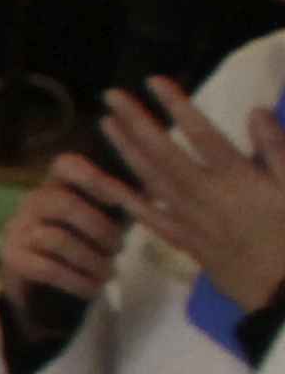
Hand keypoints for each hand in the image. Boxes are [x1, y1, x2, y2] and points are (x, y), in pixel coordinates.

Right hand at [0, 153, 128, 317]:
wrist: (39, 291)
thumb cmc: (79, 248)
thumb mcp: (99, 222)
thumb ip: (120, 206)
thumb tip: (160, 190)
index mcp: (55, 186)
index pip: (65, 165)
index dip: (94, 178)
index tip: (118, 200)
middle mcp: (31, 203)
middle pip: (63, 203)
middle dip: (99, 228)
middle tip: (119, 249)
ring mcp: (17, 231)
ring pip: (56, 239)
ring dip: (90, 260)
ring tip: (108, 274)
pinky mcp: (12, 260)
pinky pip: (47, 268)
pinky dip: (76, 281)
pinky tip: (92, 290)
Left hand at [86, 79, 284, 316]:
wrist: (283, 291)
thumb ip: (277, 150)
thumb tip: (254, 111)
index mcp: (237, 178)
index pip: (201, 134)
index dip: (177, 106)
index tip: (155, 82)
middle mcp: (205, 195)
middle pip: (163, 152)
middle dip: (136, 121)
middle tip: (112, 95)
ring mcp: (189, 219)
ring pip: (148, 179)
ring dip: (124, 149)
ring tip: (105, 123)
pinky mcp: (182, 240)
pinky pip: (147, 216)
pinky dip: (125, 197)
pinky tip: (105, 182)